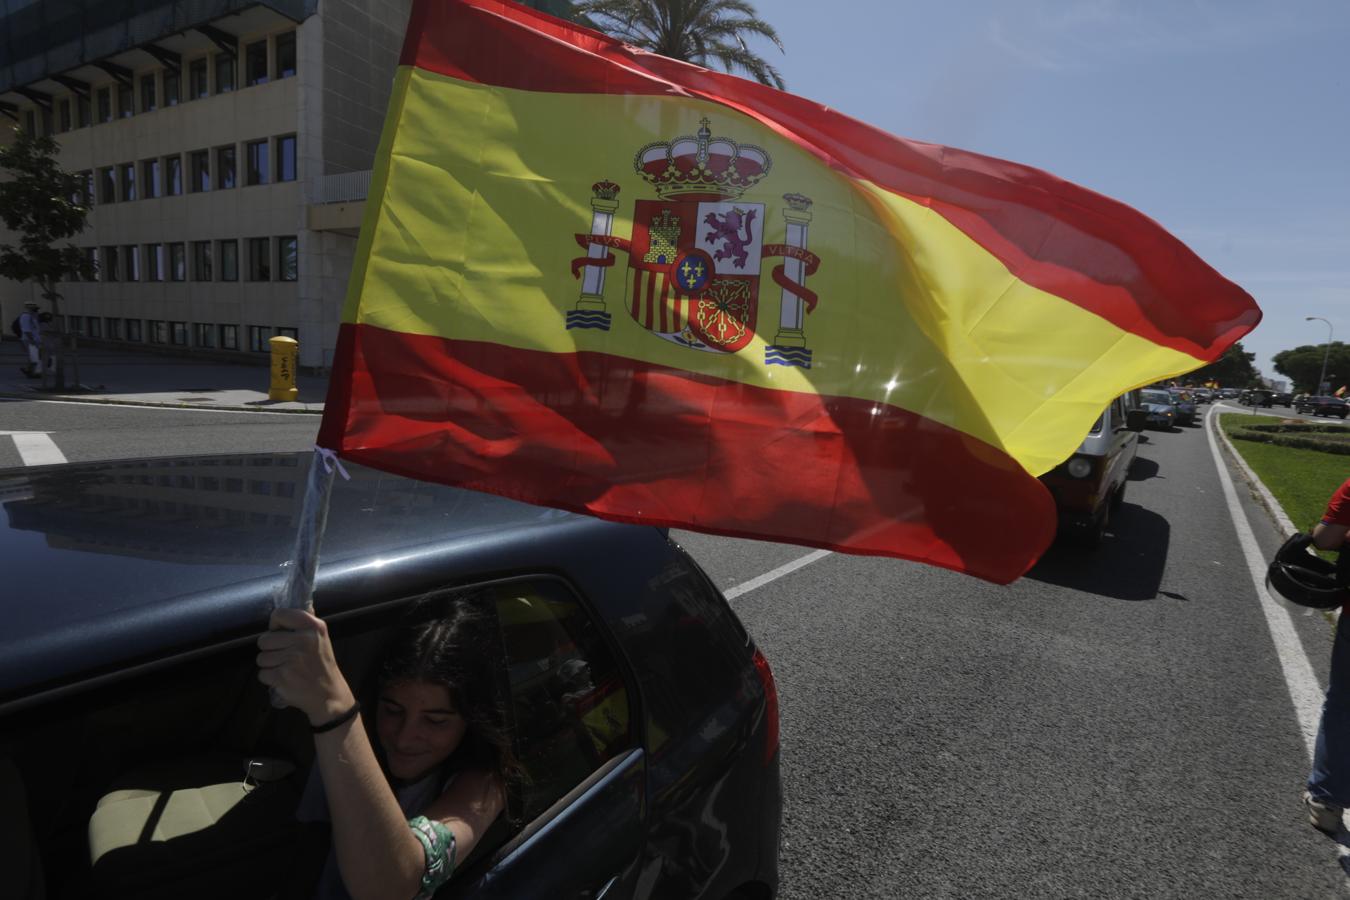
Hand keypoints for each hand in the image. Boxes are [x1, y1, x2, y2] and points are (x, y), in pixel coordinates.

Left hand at [256, 607, 355, 725]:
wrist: (328, 694)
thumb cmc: (322, 664)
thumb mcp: (321, 638)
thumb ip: (307, 621)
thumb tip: (299, 599)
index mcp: (313, 627)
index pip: (279, 614)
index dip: (275, 625)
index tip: (280, 633)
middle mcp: (303, 640)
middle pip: (264, 640)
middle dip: (270, 650)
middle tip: (285, 656)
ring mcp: (292, 659)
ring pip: (261, 658)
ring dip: (270, 665)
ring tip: (286, 668)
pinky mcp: (282, 677)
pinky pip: (262, 674)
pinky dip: (270, 678)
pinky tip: (284, 679)